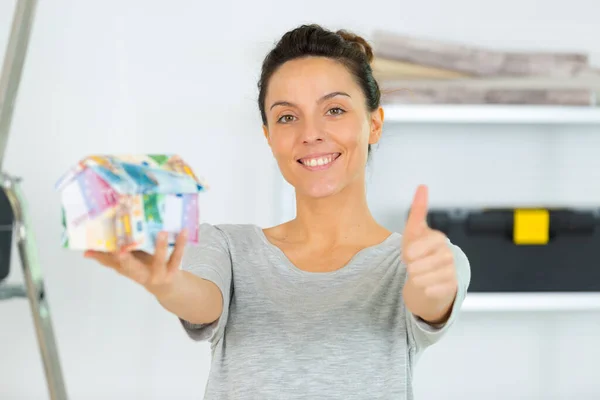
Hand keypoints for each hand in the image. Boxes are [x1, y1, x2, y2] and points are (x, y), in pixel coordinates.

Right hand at [84, 230, 187, 296]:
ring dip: (160, 247)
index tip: (98, 248)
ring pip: (159, 260)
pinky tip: (183, 231)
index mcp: (129, 271)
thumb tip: (85, 251)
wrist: (168, 288)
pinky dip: (181, 244)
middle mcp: (142, 275)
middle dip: (125, 260)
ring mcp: (158, 274)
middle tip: (120, 250)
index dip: (106, 257)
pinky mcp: (173, 271)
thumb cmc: (144, 270)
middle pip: (132, 268)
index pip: (115, 263)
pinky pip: (177, 256)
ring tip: (161, 232)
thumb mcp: (127, 266)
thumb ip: (109, 258)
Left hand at [401, 185, 457, 323]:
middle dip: (414, 266)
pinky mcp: (451, 287)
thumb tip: (422, 186)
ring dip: (416, 278)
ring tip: (416, 274)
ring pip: (428, 277)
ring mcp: (452, 271)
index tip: (408, 254)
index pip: (431, 241)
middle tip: (411, 265)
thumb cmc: (418, 252)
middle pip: (427, 262)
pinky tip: (425, 285)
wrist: (424, 277)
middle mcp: (448, 253)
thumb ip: (418, 210)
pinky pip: (434, 290)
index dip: (416, 249)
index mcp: (438, 239)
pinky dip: (425, 289)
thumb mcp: (413, 231)